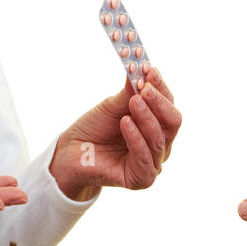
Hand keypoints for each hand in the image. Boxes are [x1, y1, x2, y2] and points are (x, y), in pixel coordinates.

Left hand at [48, 66, 179, 199]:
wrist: (73, 151)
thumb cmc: (96, 127)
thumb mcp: (114, 105)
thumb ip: (131, 90)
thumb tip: (142, 66)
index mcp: (159, 125)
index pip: (169, 104)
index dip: (161, 86)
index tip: (149, 69)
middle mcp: (161, 144)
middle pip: (173, 122)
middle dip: (159, 102)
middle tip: (145, 87)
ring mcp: (153, 163)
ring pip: (160, 139)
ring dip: (147, 117)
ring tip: (133, 101)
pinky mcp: (141, 179)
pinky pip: (145, 158)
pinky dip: (136, 138)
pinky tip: (125, 123)